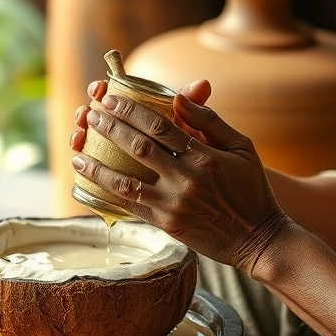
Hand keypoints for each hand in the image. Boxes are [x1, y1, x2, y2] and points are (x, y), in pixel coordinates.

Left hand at [68, 81, 291, 275]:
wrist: (257, 237)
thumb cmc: (250, 188)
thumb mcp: (242, 147)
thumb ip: (210, 121)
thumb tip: (179, 98)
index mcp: (205, 156)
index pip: (161, 125)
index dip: (132, 110)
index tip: (111, 98)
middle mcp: (187, 179)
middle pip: (139, 147)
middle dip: (110, 128)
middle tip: (91, 114)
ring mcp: (174, 204)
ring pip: (126, 181)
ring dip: (98, 164)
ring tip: (78, 150)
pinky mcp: (167, 224)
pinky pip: (130, 206)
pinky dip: (108, 193)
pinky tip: (89, 183)